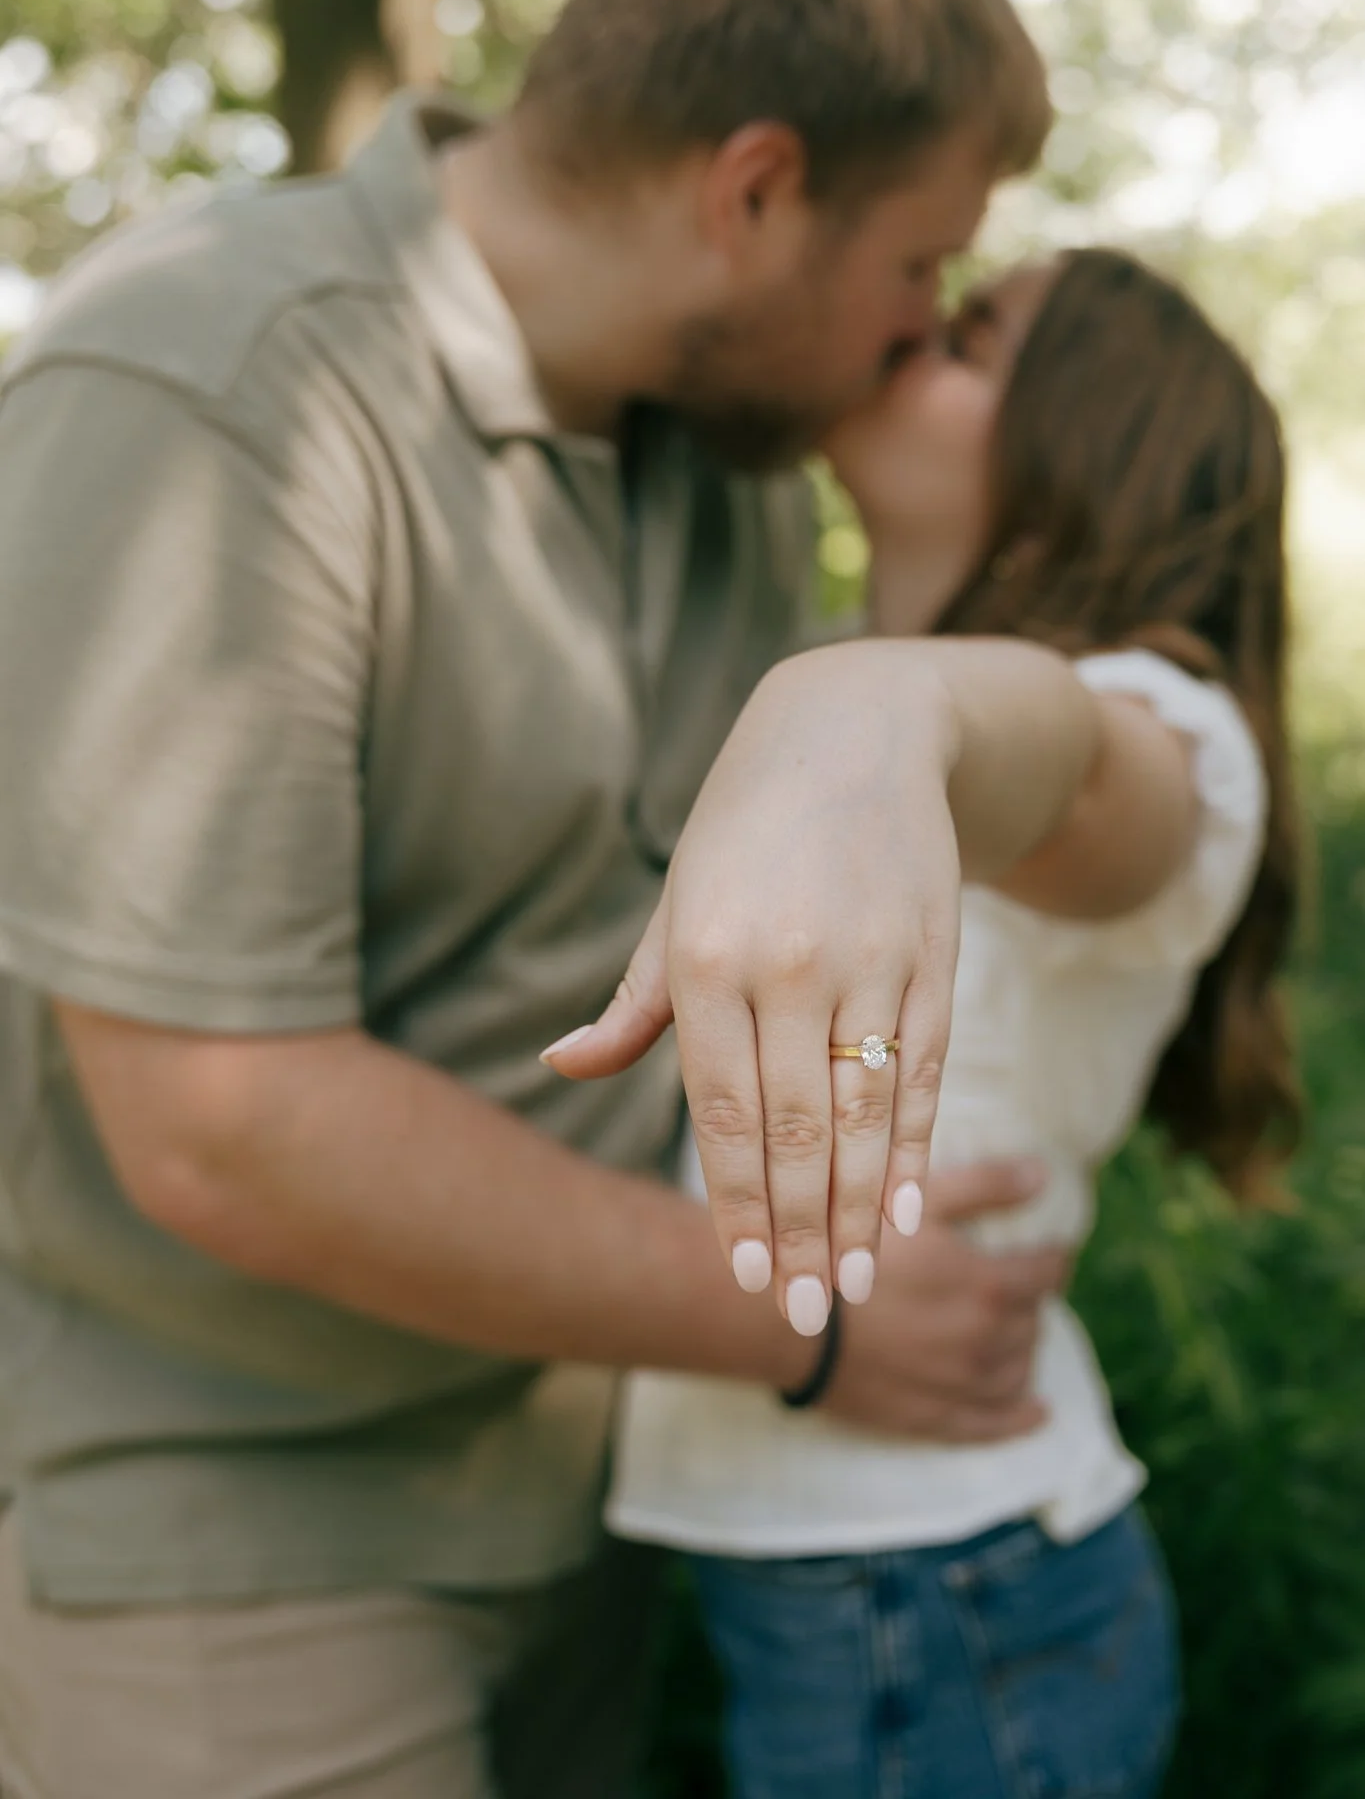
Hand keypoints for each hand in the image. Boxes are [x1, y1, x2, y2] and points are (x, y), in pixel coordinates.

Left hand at [544, 641, 962, 1330]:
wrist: (859, 731)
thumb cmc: (744, 828)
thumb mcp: (676, 904)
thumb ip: (634, 1003)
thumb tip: (561, 1064)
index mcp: (706, 958)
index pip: (721, 1114)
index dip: (737, 1207)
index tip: (748, 1283)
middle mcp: (787, 965)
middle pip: (796, 1130)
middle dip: (801, 1232)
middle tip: (808, 1316)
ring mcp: (868, 961)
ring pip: (865, 1113)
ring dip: (860, 1210)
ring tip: (859, 1284)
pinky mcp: (931, 956)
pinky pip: (923, 1071)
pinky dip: (917, 1146)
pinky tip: (908, 1208)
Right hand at [821, 1161, 1069, 1440]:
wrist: (790, 1319)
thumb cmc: (850, 1245)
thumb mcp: (916, 1200)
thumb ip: (985, 1186)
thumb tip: (1044, 1176)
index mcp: (986, 1282)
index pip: (1045, 1272)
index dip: (1052, 1258)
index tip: (1051, 1251)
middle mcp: (984, 1338)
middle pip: (1031, 1320)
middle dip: (1031, 1301)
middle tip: (1019, 1287)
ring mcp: (960, 1385)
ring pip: (1017, 1369)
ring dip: (1025, 1348)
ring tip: (1018, 1334)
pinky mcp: (931, 1418)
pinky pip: (991, 1424)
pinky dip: (1020, 1418)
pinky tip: (1037, 1411)